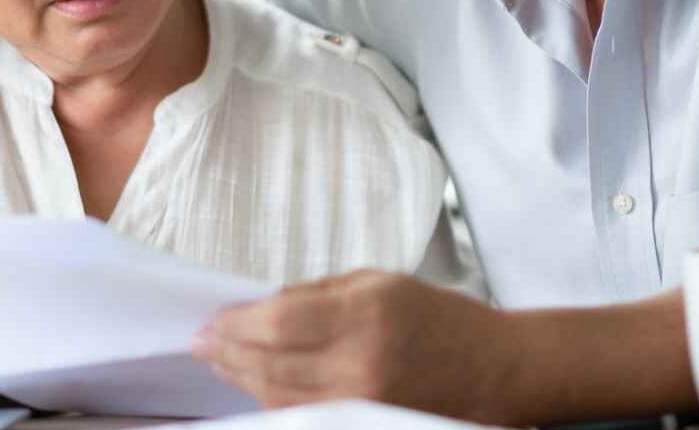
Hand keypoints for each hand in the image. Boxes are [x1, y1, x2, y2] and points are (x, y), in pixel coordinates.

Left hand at [191, 270, 520, 423]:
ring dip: (243, 377)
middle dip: (228, 351)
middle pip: (269, 363)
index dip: (236, 323)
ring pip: (279, 396)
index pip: (278, 321)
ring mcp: (360, 403)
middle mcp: (359, 365)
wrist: (497, 369)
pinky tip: (256, 383)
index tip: (211, 319)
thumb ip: (318, 293)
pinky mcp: (363, 424)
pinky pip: (302, 414)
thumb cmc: (442, 318)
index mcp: (364, 316)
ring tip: (220, 360)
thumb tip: (262, 305)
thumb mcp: (380, 282)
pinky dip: (271, 398)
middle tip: (201, 341)